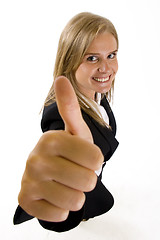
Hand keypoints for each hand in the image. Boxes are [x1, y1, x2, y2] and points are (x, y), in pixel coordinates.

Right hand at [18, 76, 103, 221]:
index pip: (95, 159)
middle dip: (87, 179)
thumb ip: (69, 107)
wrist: (49, 175)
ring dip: (76, 194)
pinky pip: (60, 215)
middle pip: (88, 181)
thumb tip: (61, 79)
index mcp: (50, 139)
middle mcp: (35, 159)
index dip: (96, 161)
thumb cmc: (68, 152)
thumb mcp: (74, 131)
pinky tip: (55, 196)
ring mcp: (29, 182)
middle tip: (75, 172)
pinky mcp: (26, 202)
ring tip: (66, 184)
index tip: (85, 158)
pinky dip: (62, 208)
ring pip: (75, 201)